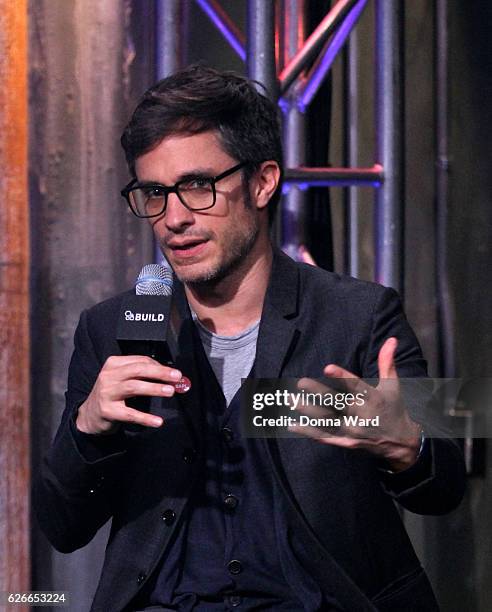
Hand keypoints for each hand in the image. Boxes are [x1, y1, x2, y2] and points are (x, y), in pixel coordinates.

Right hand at [76, 355, 182, 434]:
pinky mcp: (107, 410)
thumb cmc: (111, 393)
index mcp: (114, 364)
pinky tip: (157, 421)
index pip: (140, 361)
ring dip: (154, 388)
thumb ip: (141, 375)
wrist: (89, 414)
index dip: (159, 366)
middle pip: (138, 370)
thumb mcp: (121, 379)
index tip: (174, 373)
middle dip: (160, 372)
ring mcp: (107, 393)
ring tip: (170, 391)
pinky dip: (145, 418)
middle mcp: (109, 376)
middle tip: (177, 377)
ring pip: (134, 387)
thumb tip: (168, 375)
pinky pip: (130, 414)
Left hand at [290, 338, 421, 470]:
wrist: (402, 443)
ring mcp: (355, 430)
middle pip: (338, 403)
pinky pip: (327, 436)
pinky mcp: (348, 442)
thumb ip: (387, 362)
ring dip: (309, 411)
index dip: (342, 377)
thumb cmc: (394, 408)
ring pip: (328, 420)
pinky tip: (293, 425)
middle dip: (319, 393)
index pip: (356, 386)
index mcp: (374, 398)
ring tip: (292, 401)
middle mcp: (363, 415)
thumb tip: (391, 339)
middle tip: (301, 382)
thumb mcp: (393, 385)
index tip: (327, 368)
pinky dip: (310, 432)